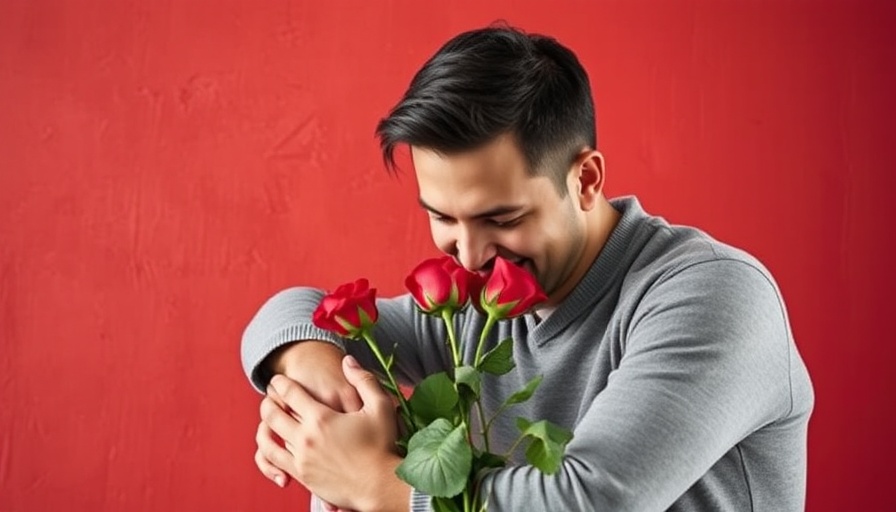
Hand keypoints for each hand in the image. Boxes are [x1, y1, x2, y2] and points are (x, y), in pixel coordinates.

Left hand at [259, 355, 410, 511]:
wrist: (381, 486)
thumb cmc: (384, 446)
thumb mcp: (381, 407)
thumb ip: (364, 380)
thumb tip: (348, 361)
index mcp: (322, 418)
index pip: (290, 394)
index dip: (281, 383)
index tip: (278, 379)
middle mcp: (306, 439)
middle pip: (273, 415)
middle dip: (267, 402)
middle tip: (268, 395)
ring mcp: (302, 460)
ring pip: (270, 439)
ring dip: (264, 425)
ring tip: (266, 418)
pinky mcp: (304, 478)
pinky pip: (275, 461)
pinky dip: (268, 451)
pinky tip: (274, 444)